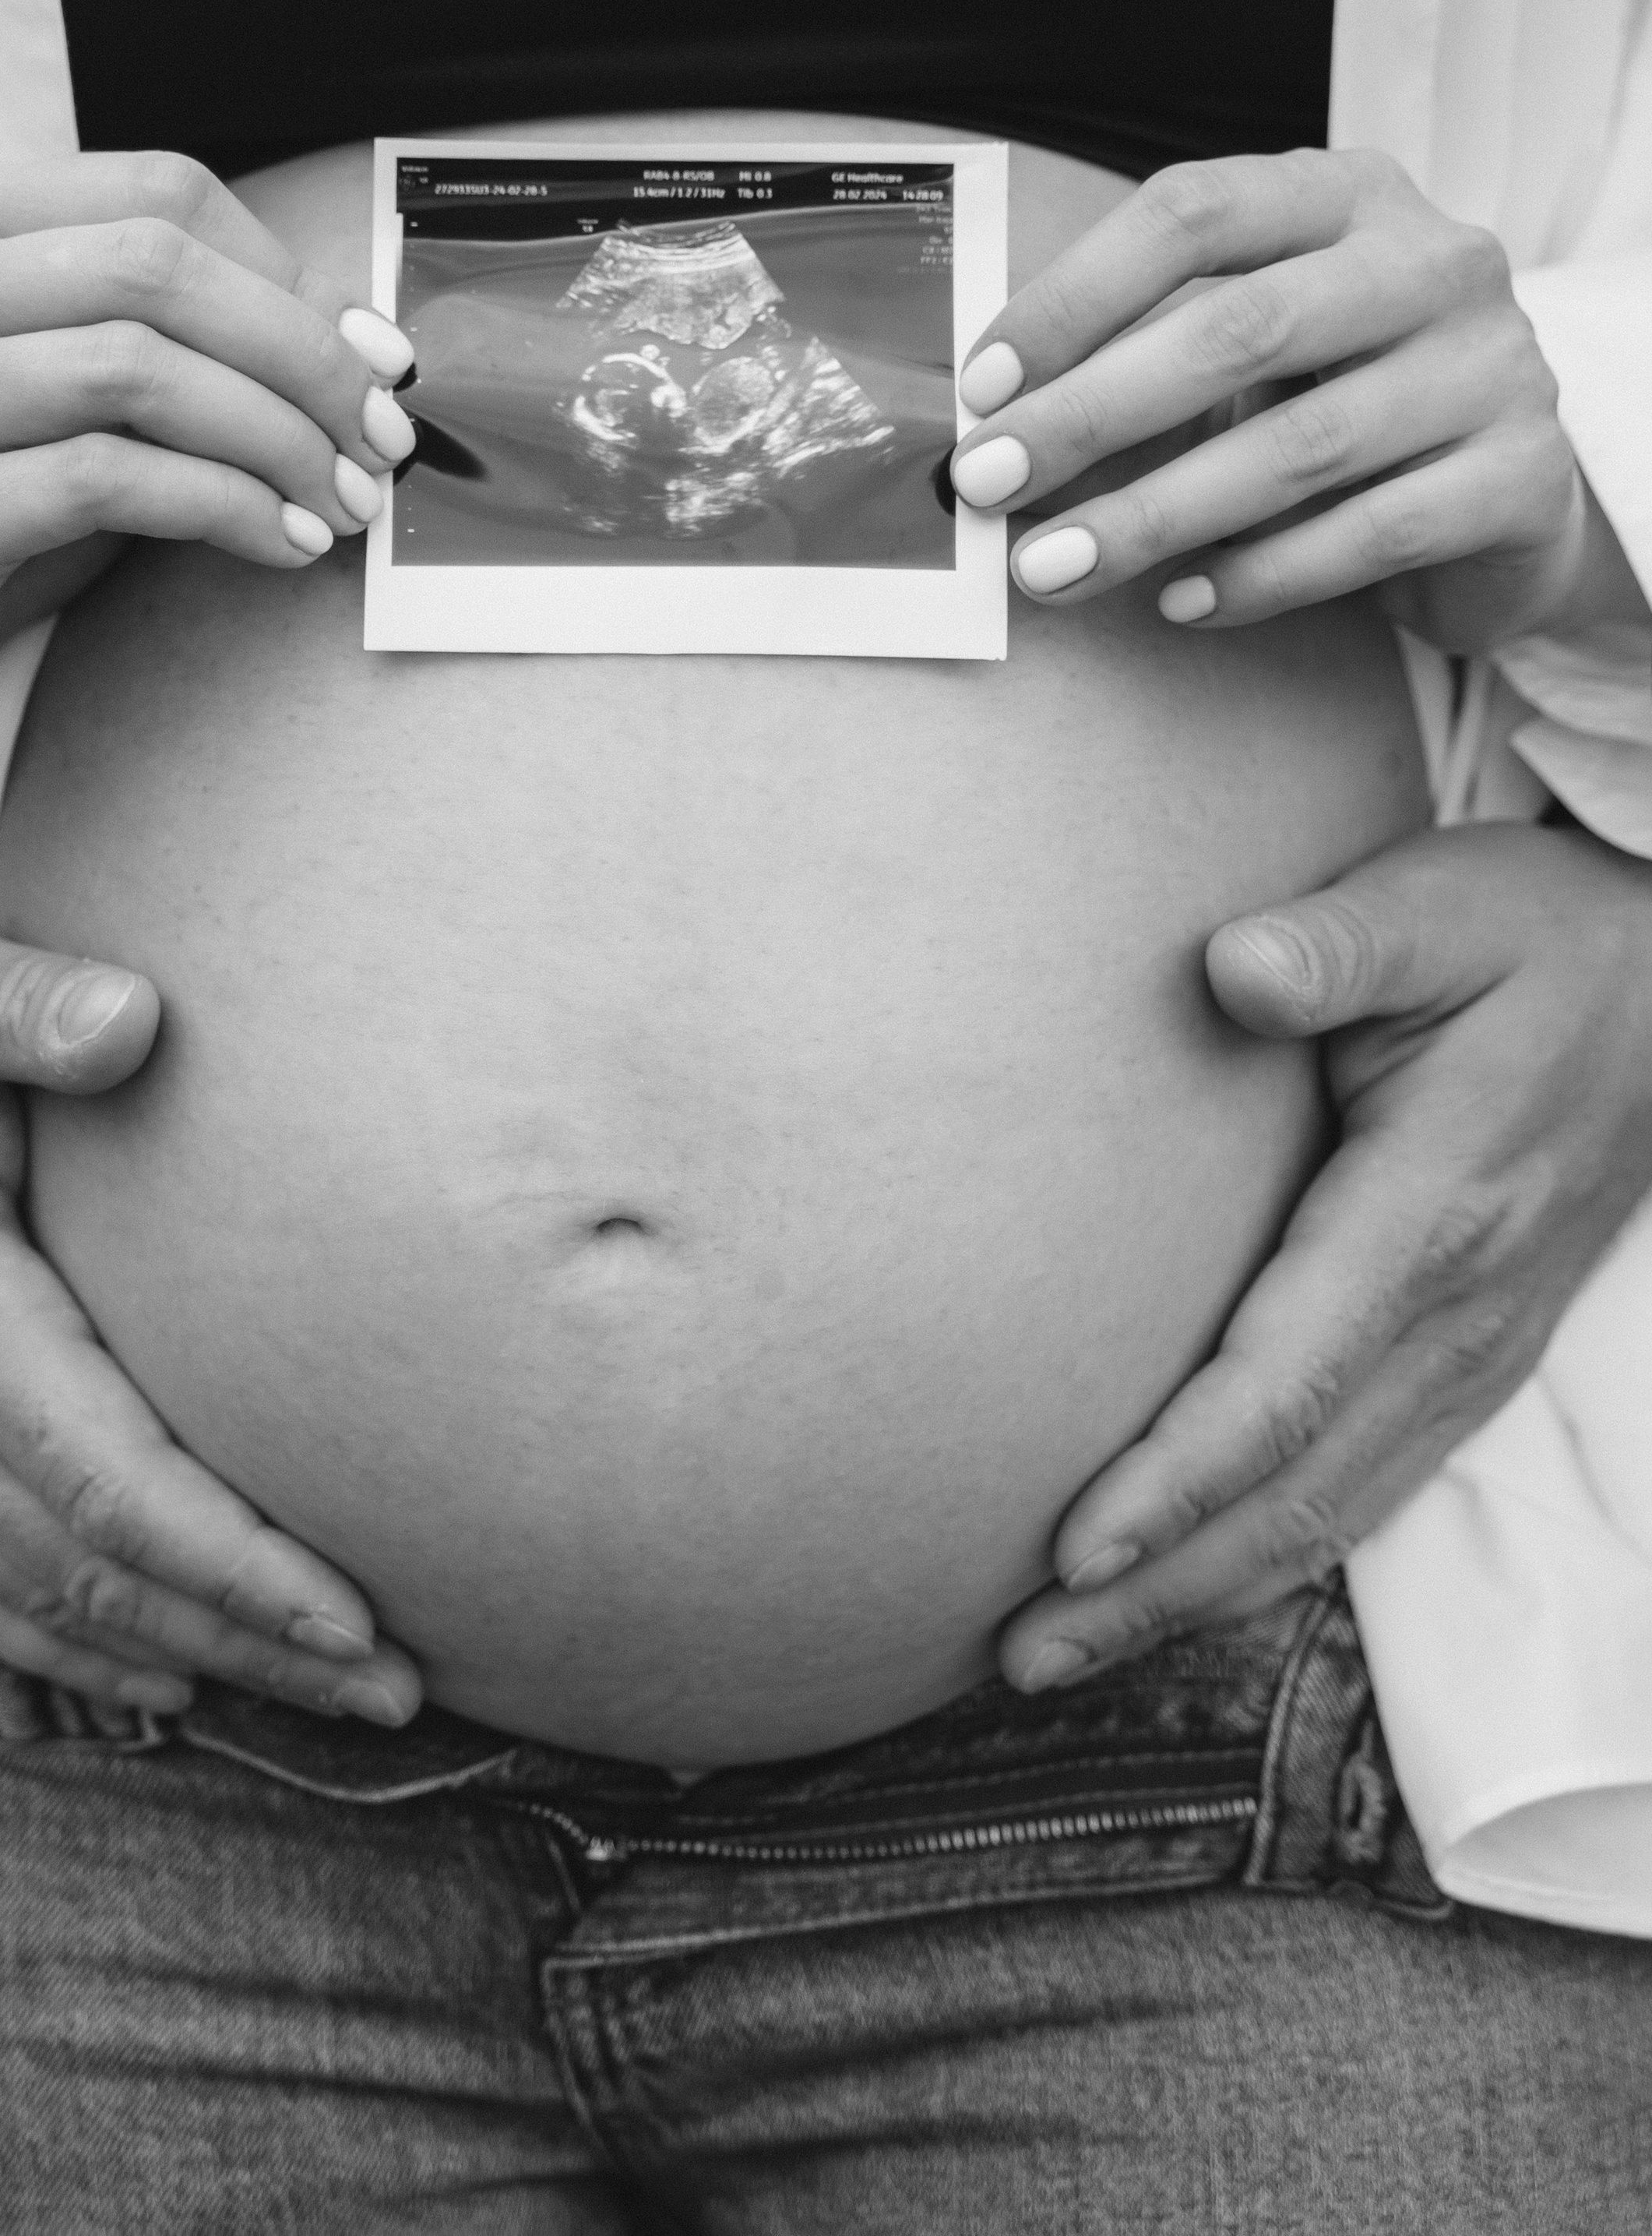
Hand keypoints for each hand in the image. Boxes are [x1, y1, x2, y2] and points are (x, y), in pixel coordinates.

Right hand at [0, 150, 417, 758]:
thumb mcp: (63, 384)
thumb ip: (179, 341)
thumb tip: (358, 344)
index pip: (161, 196)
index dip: (293, 275)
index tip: (377, 360)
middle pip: (160, 272)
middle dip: (305, 358)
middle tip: (381, 440)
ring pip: (141, 373)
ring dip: (277, 443)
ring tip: (338, 503)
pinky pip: (105, 483)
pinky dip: (221, 510)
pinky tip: (276, 545)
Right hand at [0, 885, 419, 1724]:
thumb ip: (24, 1003)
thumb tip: (133, 1017)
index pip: (112, 1485)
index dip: (236, 1566)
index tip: (354, 1616)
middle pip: (98, 1574)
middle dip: (253, 1640)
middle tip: (394, 1687)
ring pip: (44, 1604)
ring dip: (189, 1657)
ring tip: (324, 1692)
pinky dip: (74, 1651)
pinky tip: (164, 1674)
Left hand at [951, 147, 1641, 652]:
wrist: (1507, 487)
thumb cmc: (1342, 398)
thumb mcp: (1250, 350)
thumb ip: (1139, 366)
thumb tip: (993, 435)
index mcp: (1347, 193)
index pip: (1194, 213)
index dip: (1075, 297)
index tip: (984, 387)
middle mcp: (1434, 260)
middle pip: (1240, 328)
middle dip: (1092, 414)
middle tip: (991, 485)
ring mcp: (1494, 365)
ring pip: (1301, 445)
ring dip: (1156, 516)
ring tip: (1054, 570)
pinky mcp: (1524, 477)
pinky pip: (1371, 535)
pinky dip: (1261, 578)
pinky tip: (1181, 605)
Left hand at [998, 822, 1651, 1692]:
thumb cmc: (1535, 933)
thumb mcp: (1443, 903)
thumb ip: (1339, 943)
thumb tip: (1235, 971)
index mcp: (1434, 1211)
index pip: (1288, 1380)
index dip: (1180, 1477)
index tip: (1073, 1544)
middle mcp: (1460, 1314)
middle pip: (1296, 1491)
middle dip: (1158, 1586)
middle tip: (1021, 1654)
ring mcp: (1476, 1352)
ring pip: (1331, 1515)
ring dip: (1199, 1595)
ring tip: (1064, 1651)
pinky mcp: (1471, 1361)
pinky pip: (1364, 1491)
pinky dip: (1266, 1559)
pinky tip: (1179, 1589)